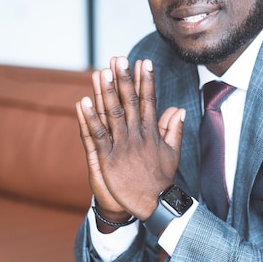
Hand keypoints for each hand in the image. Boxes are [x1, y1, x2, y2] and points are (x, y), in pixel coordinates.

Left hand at [76, 57, 184, 220]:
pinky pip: (96, 134)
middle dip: (124, 78)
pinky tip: (83, 102)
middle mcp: (137, 134)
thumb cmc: (162, 178)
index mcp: (152, 131)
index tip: (144, 62)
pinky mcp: (108, 157)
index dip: (146, 80)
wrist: (154, 203)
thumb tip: (179, 109)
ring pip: (112, 113)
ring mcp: (122, 145)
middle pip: (130, 101)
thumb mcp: (173, 152)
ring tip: (102, 72)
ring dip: (106, 92)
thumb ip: (174, 128)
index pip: (149, 100)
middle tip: (119, 58)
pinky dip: (89, 118)